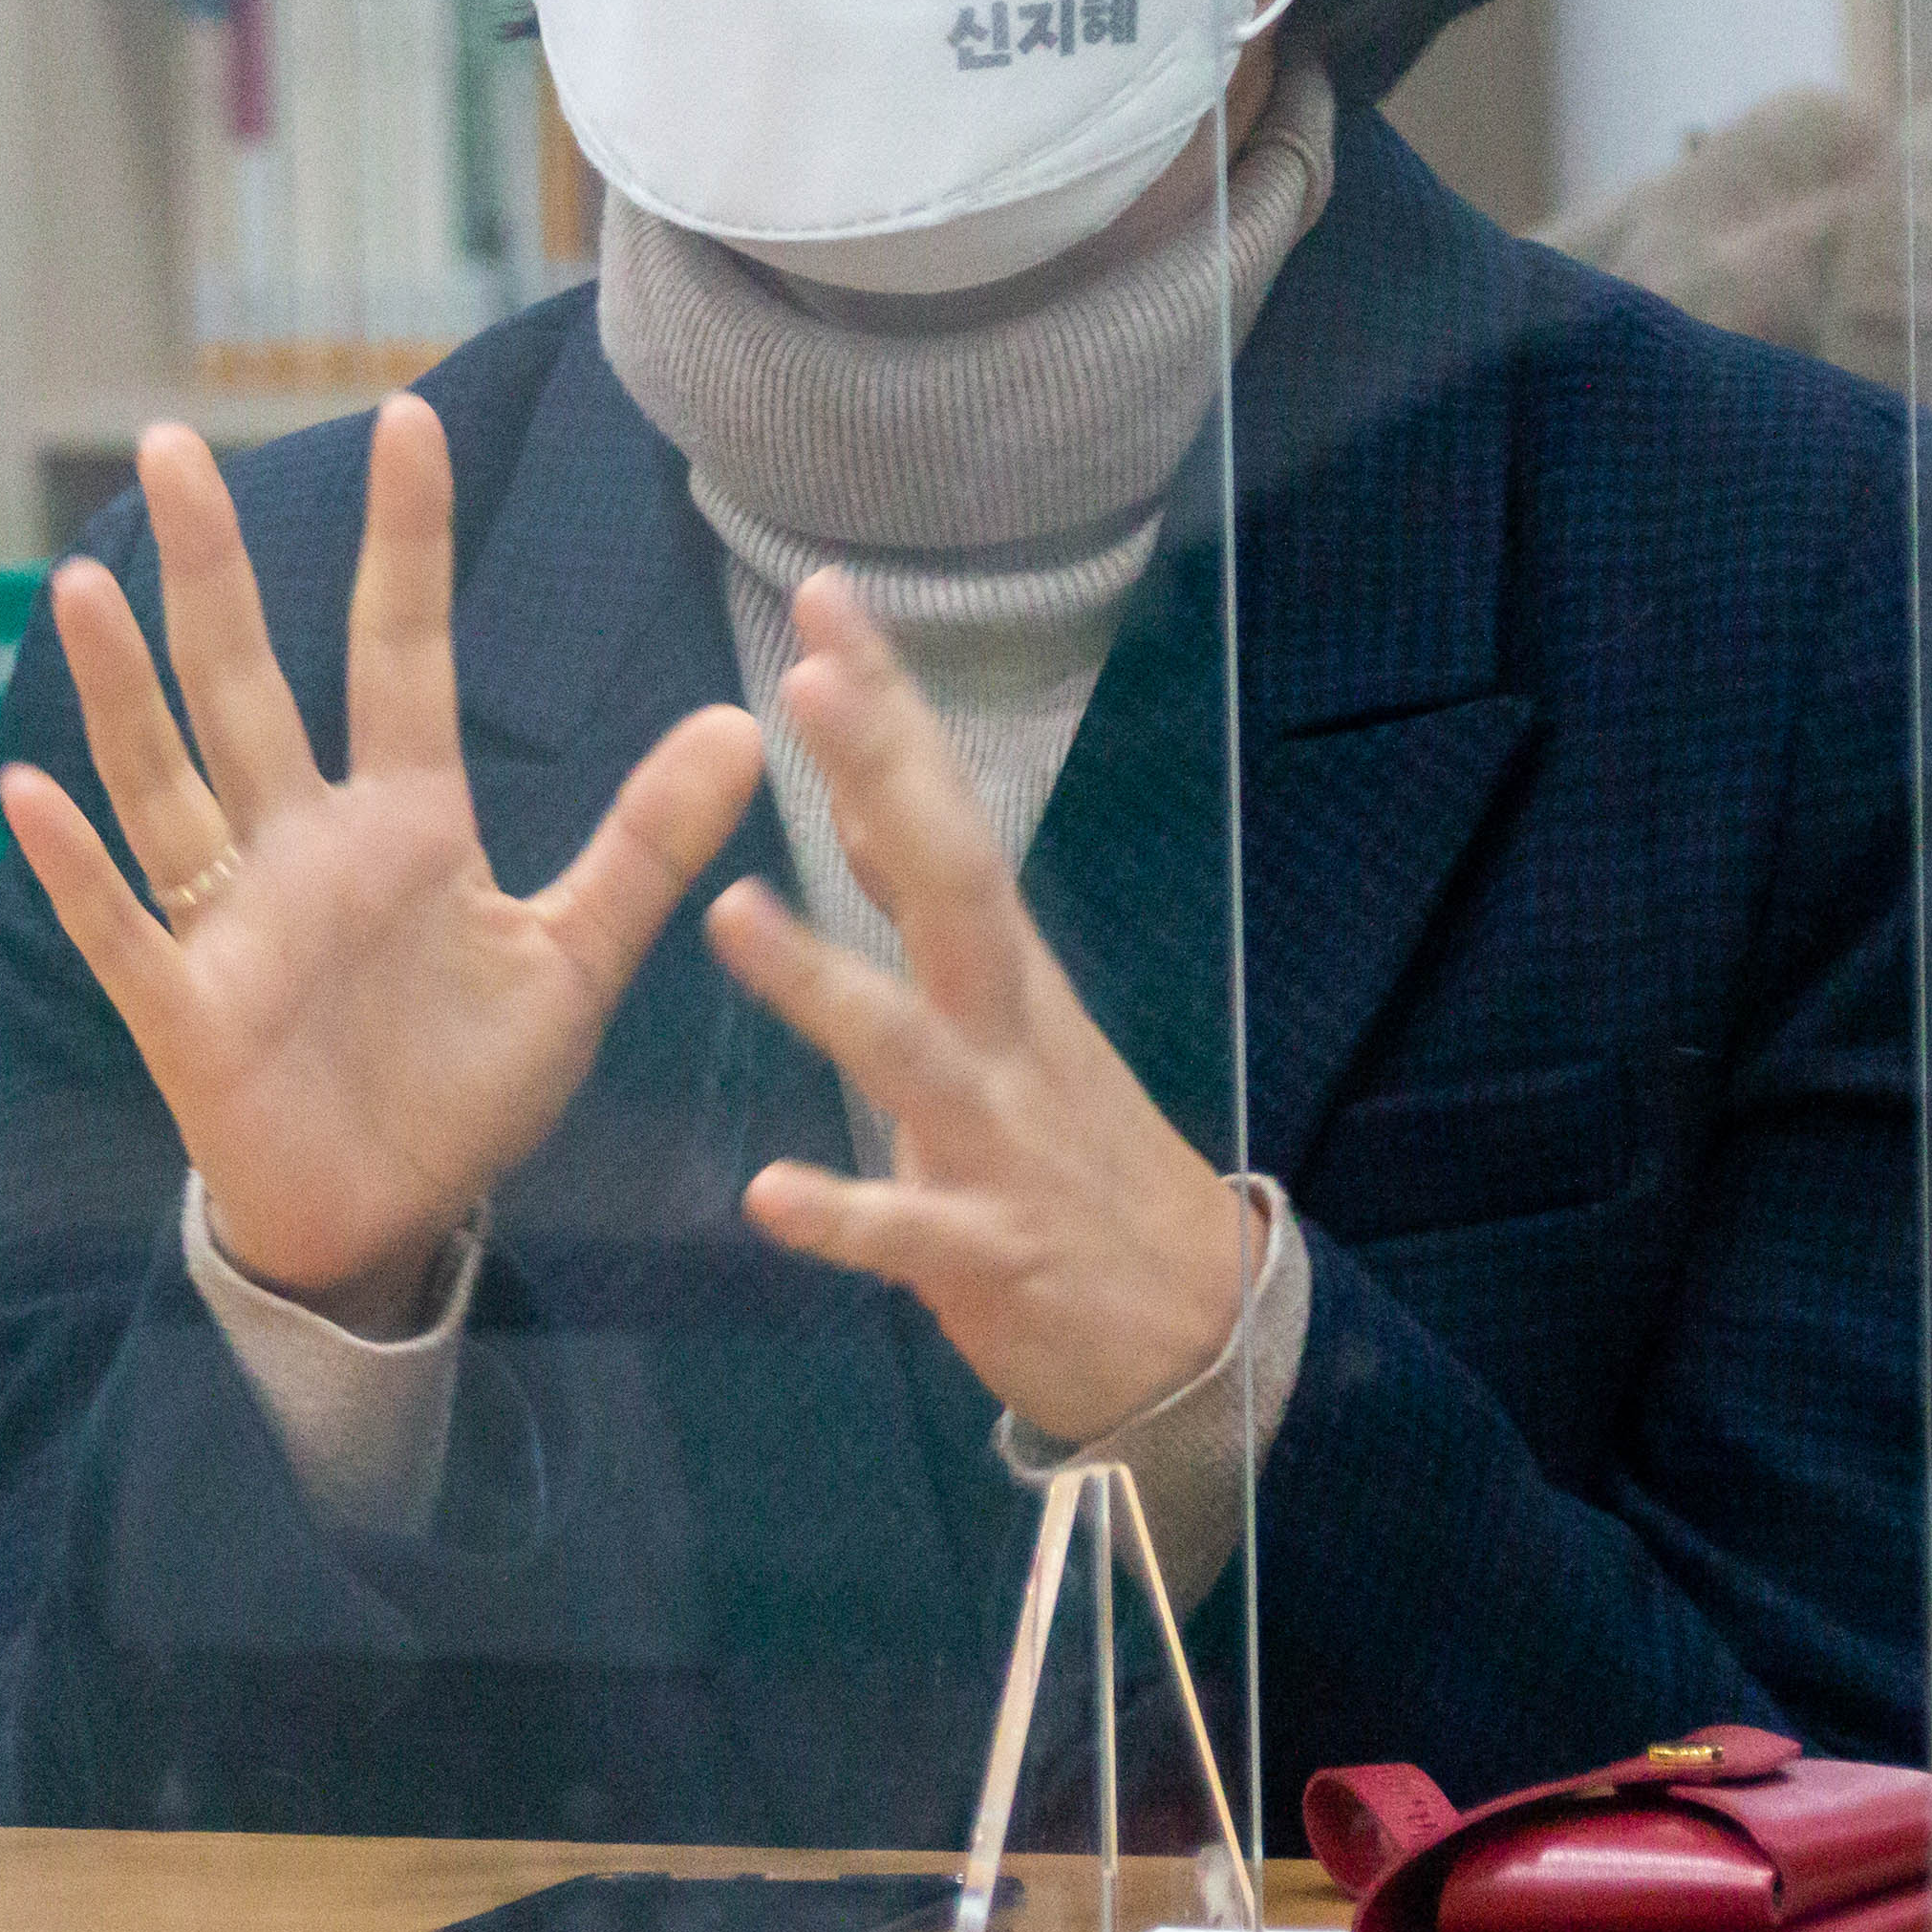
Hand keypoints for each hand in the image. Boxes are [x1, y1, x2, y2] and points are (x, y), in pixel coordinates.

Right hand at [0, 399, 765, 1333]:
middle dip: (214, 566)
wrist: (387, 1219)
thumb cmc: (462, 1083)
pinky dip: (76, 864)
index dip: (404, 544)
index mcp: (402, 819)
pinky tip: (31, 791)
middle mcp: (302, 844)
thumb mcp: (572, 960)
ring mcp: (233, 918)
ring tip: (88, 581)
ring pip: (166, 776)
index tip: (409, 422)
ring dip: (124, 687)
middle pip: (247, 680)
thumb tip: (743, 723)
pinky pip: (121, 923)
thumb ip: (645, 843)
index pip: (399, 652)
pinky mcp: (186, 1007)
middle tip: (171, 441)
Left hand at [714, 571, 1254, 1440]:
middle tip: (801, 680)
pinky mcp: (989, 1253)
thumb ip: (930, 913)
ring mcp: (999, 1139)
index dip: (886, 706)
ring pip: (907, 1047)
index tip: (823, 597)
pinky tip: (768, 1196)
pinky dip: (842, 1214)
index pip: (938, 808)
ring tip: (731, 912)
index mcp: (1003, 971)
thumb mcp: (1014, 1013)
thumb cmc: (1079, 1161)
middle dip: (877, 780)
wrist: (1199, 1335)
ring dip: (820, 982)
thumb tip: (859, 797)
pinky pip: (907, 1234)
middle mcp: (1006, 1031)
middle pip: (945, 882)